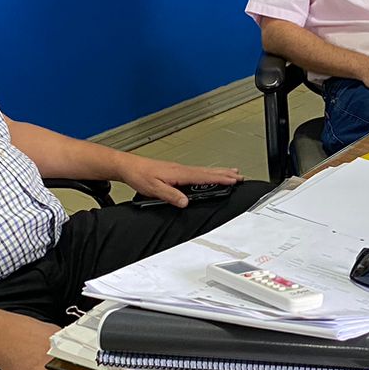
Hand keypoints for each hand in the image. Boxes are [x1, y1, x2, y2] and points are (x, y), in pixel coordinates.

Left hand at [117, 156, 242, 206]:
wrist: (129, 167)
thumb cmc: (140, 175)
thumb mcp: (154, 189)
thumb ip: (171, 195)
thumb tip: (185, 202)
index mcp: (179, 173)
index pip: (204, 177)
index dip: (220, 178)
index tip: (233, 180)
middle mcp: (182, 169)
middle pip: (208, 171)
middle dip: (225, 173)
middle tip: (239, 175)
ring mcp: (180, 169)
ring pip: (204, 171)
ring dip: (219, 172)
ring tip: (231, 172)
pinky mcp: (176, 171)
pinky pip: (197, 172)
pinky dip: (208, 172)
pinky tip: (209, 175)